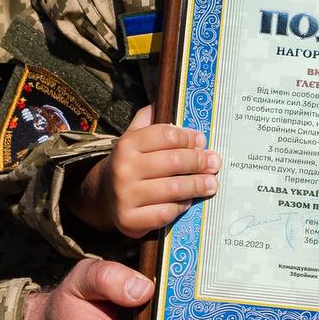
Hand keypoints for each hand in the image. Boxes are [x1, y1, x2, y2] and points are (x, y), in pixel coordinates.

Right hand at [73, 106, 218, 238]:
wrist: (103, 195)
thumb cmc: (130, 162)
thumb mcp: (134, 136)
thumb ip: (150, 118)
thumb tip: (169, 99)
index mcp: (127, 144)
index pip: (166, 135)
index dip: (189, 138)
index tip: (202, 141)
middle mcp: (124, 169)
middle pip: (174, 162)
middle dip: (200, 162)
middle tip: (215, 163)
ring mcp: (126, 196)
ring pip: (174, 188)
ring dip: (198, 185)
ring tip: (212, 183)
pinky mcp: (130, 220)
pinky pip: (166, 212)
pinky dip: (181, 206)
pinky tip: (188, 201)